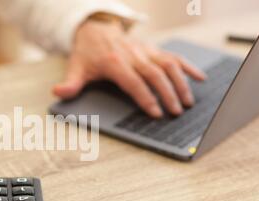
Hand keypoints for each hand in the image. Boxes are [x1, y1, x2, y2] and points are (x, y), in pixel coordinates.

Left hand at [53, 19, 206, 117]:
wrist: (95, 29)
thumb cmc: (87, 54)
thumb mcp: (75, 68)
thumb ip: (70, 84)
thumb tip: (58, 93)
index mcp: (114, 62)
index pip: (132, 82)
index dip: (145, 97)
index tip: (155, 112)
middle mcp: (133, 55)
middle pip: (154, 74)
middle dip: (167, 94)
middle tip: (175, 112)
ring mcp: (145, 51)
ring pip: (167, 65)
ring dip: (180, 82)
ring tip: (188, 102)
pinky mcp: (152, 49)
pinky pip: (173, 56)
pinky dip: (188, 66)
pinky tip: (200, 78)